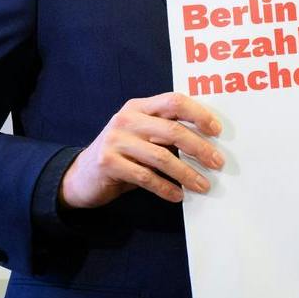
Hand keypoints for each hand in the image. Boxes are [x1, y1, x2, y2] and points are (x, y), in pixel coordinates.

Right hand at [60, 92, 224, 208]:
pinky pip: (145, 177)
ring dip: (187, 173)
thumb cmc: (123, 153)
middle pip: (173, 130)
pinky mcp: (107, 163)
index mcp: (139, 106)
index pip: (174, 101)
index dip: (199, 114)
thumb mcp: (142, 134)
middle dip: (200, 148)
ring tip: (203, 185)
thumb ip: (167, 129)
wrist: (80, 176)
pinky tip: (178, 195)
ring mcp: (115, 141)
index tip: (217, 131)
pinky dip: (166, 187)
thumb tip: (210, 140)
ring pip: (162, 157)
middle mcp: (126, 119)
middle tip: (218, 163)